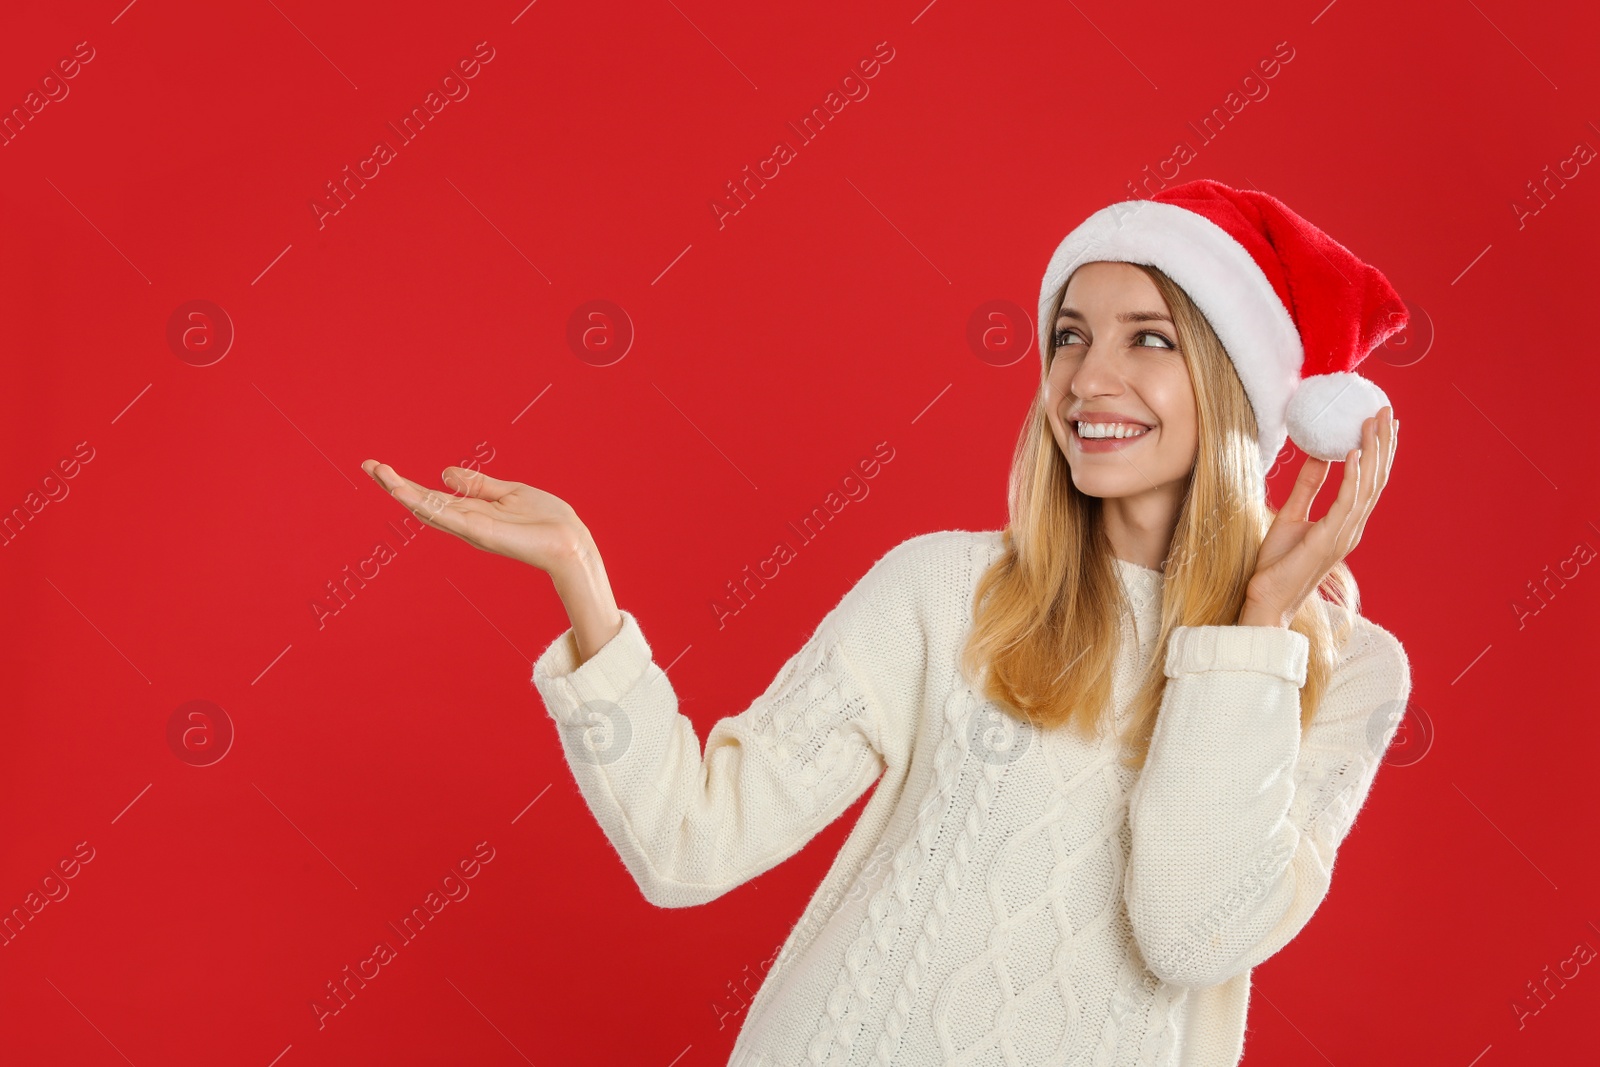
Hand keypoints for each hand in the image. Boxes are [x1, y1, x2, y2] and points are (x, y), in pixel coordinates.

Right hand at [360, 460, 588, 573]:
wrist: (569, 542)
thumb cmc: (546, 520)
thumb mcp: (509, 492)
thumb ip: (478, 484)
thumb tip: (444, 472)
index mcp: (472, 511)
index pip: (432, 495)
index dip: (407, 483)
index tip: (381, 467)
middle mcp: (465, 522)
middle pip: (422, 502)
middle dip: (395, 485)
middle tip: (368, 466)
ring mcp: (470, 528)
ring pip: (428, 508)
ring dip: (402, 491)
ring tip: (379, 473)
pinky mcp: (479, 532)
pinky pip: (446, 516)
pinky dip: (423, 504)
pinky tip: (404, 493)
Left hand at [1241, 406, 1397, 626]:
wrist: (1265, 598)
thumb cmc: (1277, 564)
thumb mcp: (1291, 516)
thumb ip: (1308, 487)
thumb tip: (1319, 456)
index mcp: (1345, 523)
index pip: (1369, 481)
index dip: (1378, 451)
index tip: (1380, 422)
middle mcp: (1351, 528)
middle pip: (1375, 479)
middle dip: (1382, 444)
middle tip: (1385, 412)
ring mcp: (1343, 535)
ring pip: (1367, 486)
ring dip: (1372, 452)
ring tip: (1373, 422)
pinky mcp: (1328, 540)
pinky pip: (1345, 503)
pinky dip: (1352, 477)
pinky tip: (1354, 453)